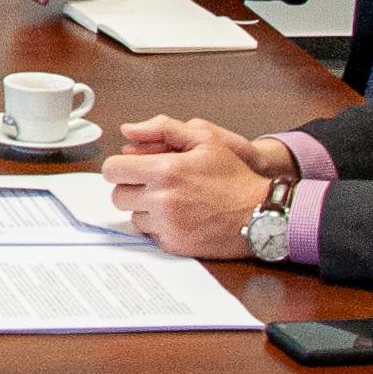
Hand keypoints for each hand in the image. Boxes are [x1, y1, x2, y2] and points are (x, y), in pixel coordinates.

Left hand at [103, 116, 287, 257]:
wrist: (260, 214)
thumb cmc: (234, 177)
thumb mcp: (206, 140)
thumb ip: (164, 129)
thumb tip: (128, 130)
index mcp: (165, 171)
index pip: (113, 170)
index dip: (122, 167)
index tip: (133, 168)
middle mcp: (161, 199)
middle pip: (118, 195)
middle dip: (131, 188)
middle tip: (153, 184)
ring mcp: (166, 225)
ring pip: (133, 217)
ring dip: (145, 209)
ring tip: (171, 201)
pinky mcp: (173, 244)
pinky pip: (150, 235)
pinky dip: (159, 226)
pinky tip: (180, 217)